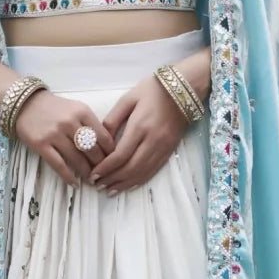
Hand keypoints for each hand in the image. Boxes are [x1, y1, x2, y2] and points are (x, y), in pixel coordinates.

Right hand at [13, 89, 115, 184]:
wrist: (26, 104)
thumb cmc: (54, 108)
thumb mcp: (76, 108)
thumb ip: (90, 124)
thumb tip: (106, 147)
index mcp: (82, 112)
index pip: (104, 137)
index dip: (111, 152)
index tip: (114, 161)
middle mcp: (69, 122)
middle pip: (92, 150)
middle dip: (100, 165)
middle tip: (104, 174)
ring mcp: (54, 134)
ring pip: (77, 159)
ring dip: (86, 172)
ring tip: (92, 180)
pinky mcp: (41, 144)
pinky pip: (58, 164)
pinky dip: (68, 176)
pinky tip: (75, 184)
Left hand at [87, 74, 189, 193]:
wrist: (185, 88)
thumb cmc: (153, 90)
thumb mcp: (128, 98)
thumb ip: (113, 119)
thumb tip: (102, 140)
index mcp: (140, 127)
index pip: (120, 155)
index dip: (105, 168)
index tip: (93, 175)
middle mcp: (153, 141)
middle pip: (130, 168)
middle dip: (112, 179)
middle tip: (97, 185)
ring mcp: (163, 148)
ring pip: (142, 173)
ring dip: (124, 184)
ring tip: (109, 190)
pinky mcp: (170, 151)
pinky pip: (153, 171)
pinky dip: (139, 181)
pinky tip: (128, 185)